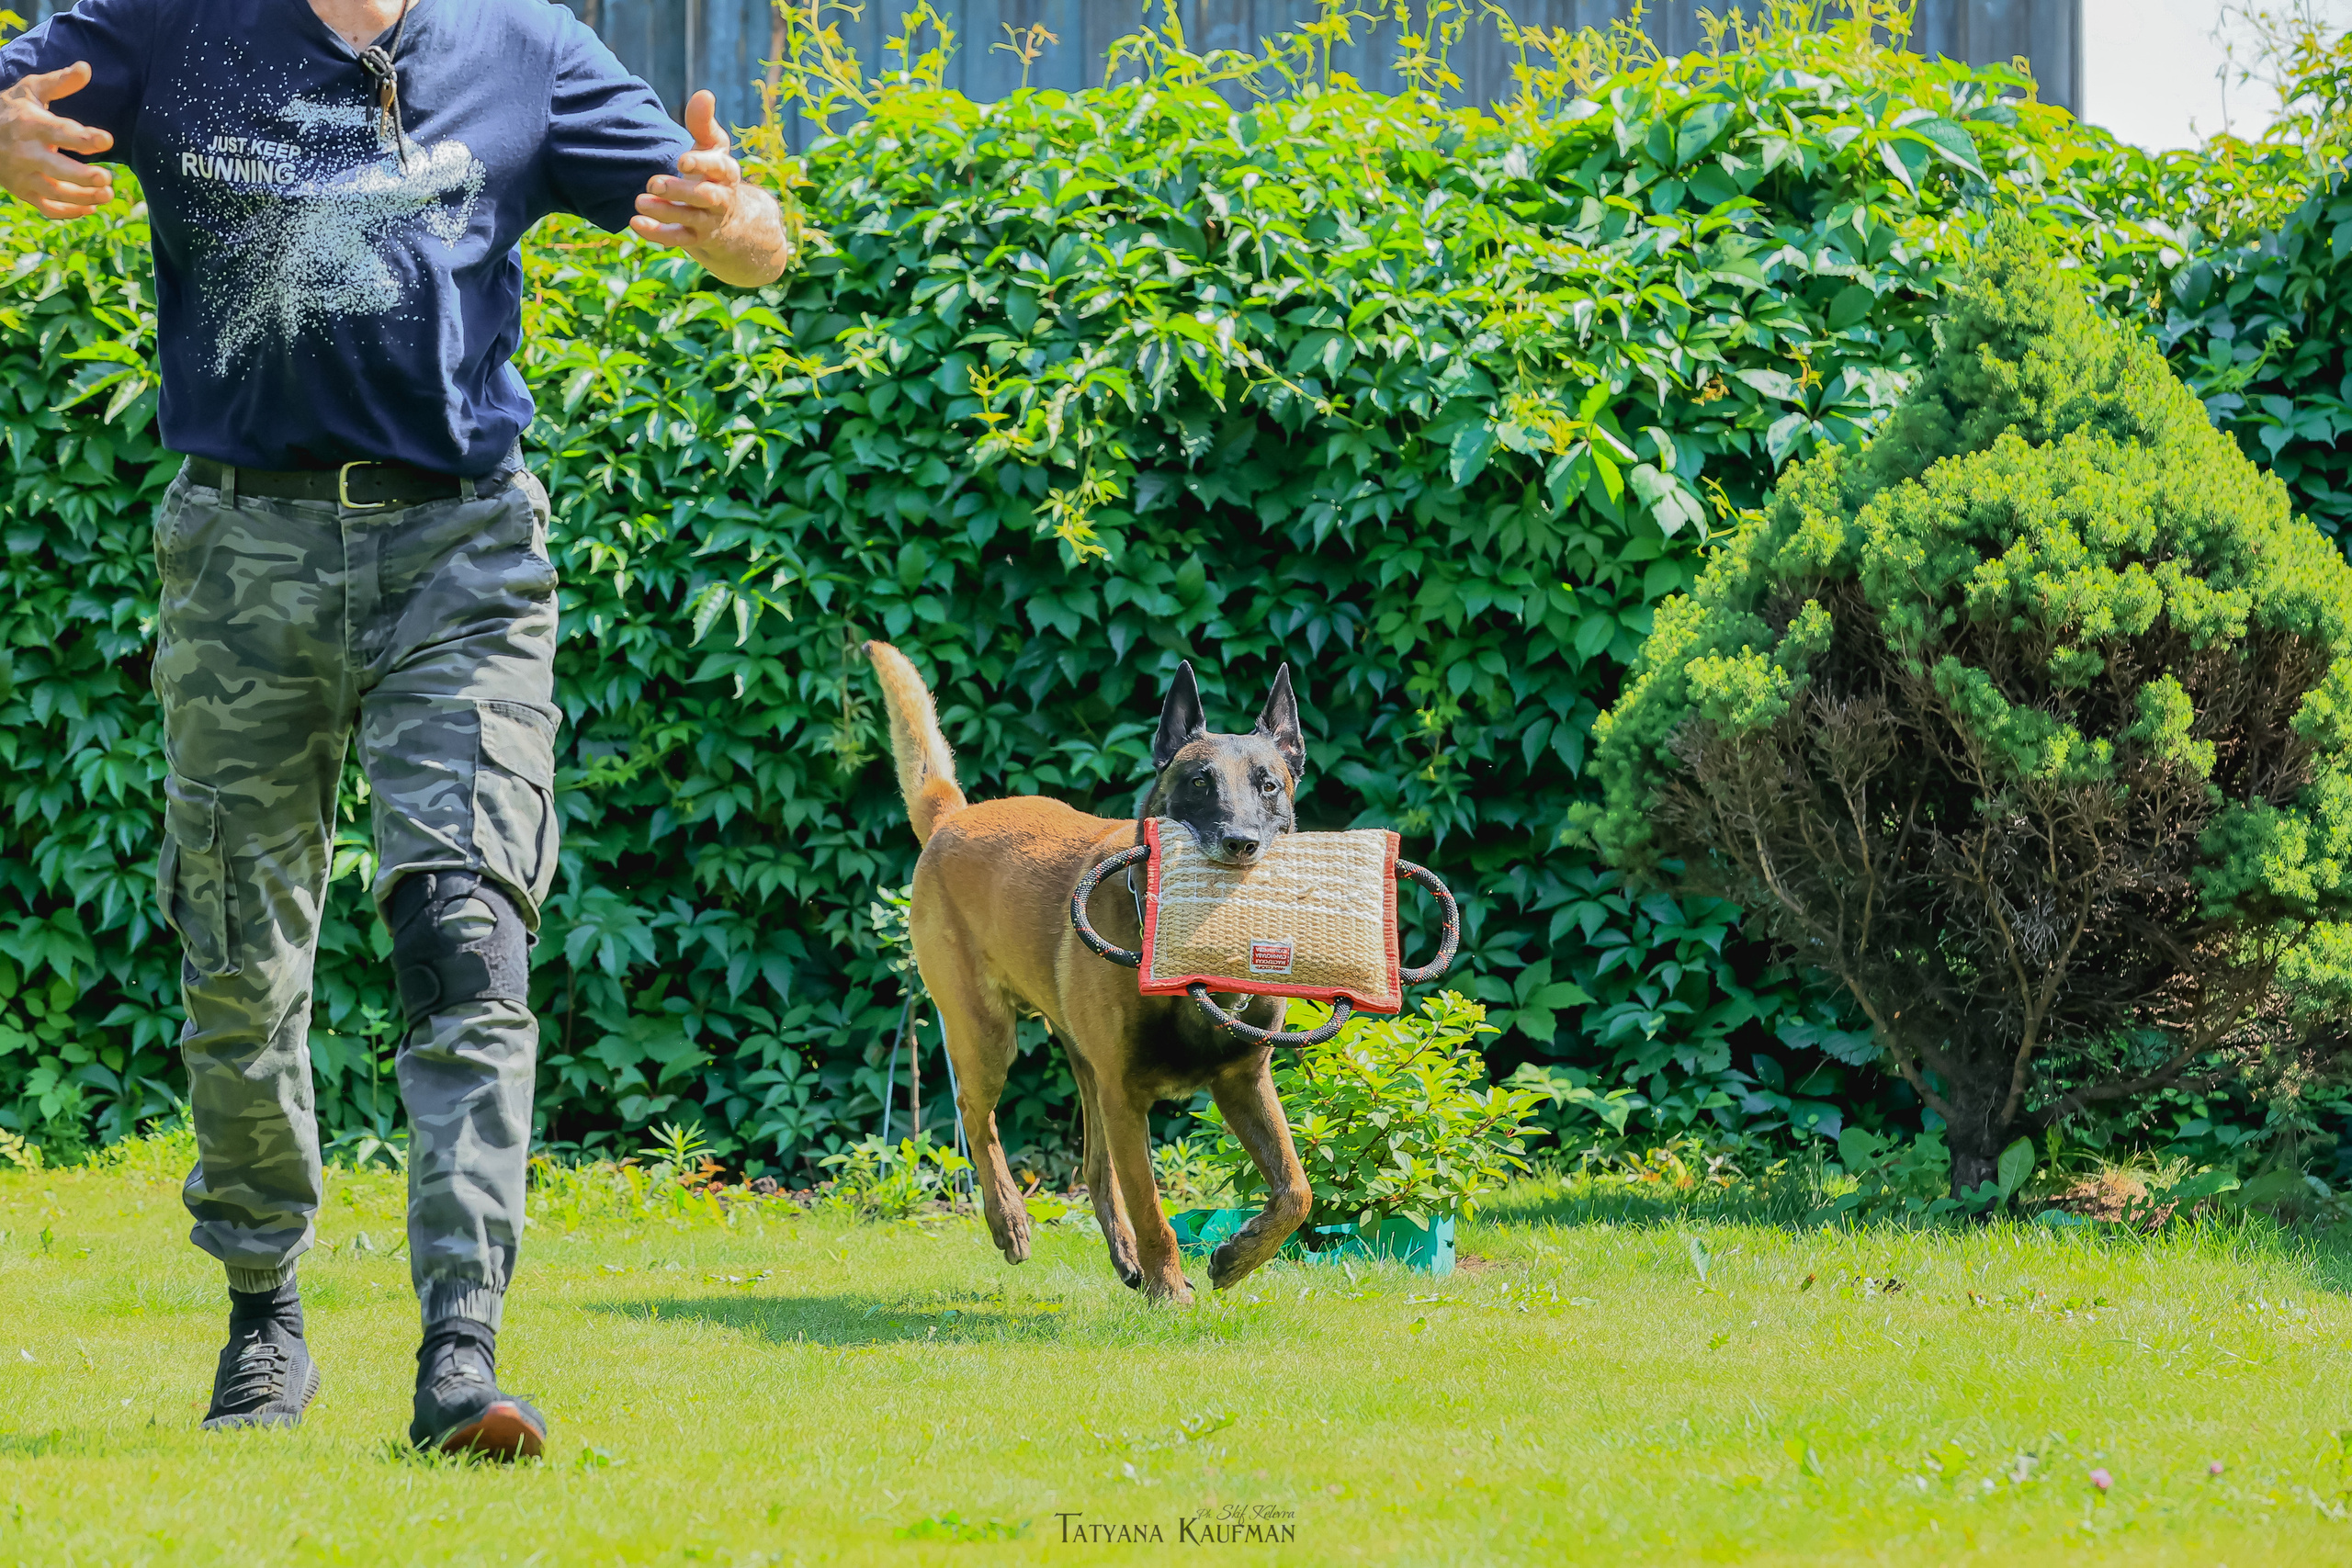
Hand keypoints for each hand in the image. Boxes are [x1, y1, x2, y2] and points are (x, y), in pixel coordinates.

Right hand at [0, 63, 113, 219]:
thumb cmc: (13, 109)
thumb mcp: (30, 90)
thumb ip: (59, 82)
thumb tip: (86, 68)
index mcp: (30, 125)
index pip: (58, 132)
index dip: (83, 137)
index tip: (107, 139)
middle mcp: (25, 152)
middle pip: (55, 169)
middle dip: (82, 177)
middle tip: (107, 178)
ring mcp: (23, 175)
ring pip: (54, 192)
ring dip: (82, 197)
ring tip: (107, 194)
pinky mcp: (23, 191)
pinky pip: (46, 207)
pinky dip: (68, 212)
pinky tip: (90, 208)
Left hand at [630, 90, 787, 287]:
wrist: (733, 223)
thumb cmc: (714, 175)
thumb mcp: (713, 149)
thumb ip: (704, 123)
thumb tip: (704, 94)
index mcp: (726, 174)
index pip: (721, 168)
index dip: (704, 164)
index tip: (682, 161)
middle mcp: (721, 199)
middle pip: (706, 197)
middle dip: (681, 191)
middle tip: (653, 183)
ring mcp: (709, 221)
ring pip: (690, 218)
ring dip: (665, 211)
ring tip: (639, 201)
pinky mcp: (696, 238)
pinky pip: (678, 239)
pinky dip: (658, 233)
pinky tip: (636, 223)